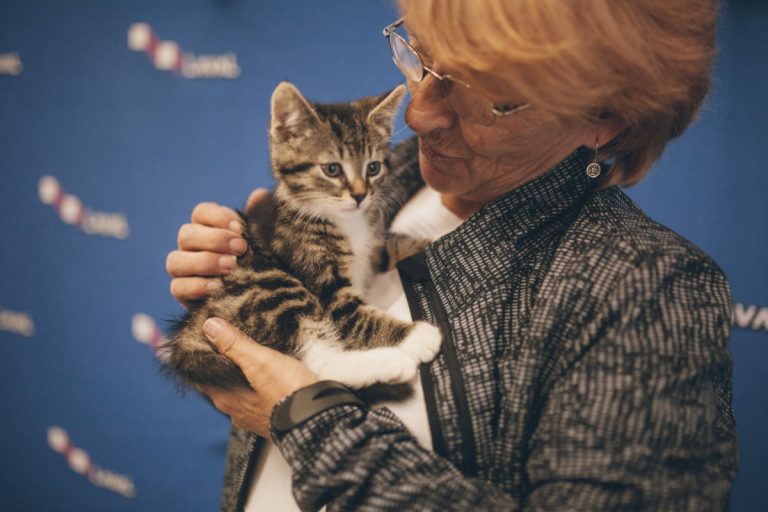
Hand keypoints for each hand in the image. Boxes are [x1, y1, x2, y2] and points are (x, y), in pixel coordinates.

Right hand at [166, 189, 269, 305]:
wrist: (258, 294)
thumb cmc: (257, 260)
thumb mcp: (261, 239)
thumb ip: (259, 218)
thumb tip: (259, 195)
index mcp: (206, 227)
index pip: (201, 212)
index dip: (218, 217)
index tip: (240, 227)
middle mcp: (189, 246)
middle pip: (187, 234)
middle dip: (214, 240)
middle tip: (241, 249)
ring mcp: (182, 269)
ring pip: (175, 260)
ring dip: (205, 262)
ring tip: (232, 267)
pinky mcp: (181, 292)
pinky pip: (178, 287)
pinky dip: (198, 286)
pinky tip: (220, 287)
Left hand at [202, 318, 318, 436]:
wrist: (319, 419)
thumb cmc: (288, 392)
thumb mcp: (259, 361)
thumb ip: (234, 344)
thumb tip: (210, 326)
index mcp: (226, 398)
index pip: (202, 374)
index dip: (203, 354)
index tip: (209, 336)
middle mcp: (235, 411)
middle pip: (222, 381)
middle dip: (226, 362)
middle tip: (234, 340)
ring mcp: (254, 417)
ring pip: (241, 389)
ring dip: (245, 374)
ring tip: (255, 354)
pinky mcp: (272, 417)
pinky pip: (259, 397)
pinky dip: (260, 385)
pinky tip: (271, 374)